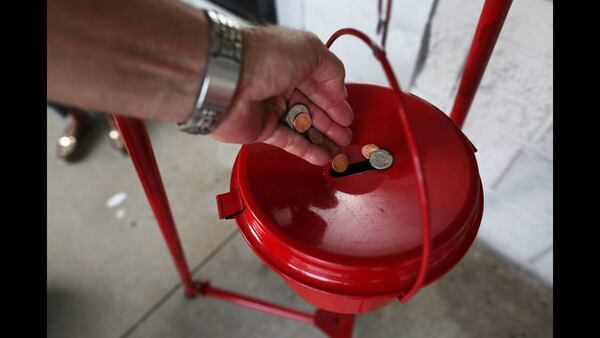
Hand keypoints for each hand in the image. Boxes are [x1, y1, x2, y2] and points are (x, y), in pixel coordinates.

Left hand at [210, 26, 353, 165]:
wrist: (226, 79)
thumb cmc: (263, 58)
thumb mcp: (310, 51)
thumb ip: (331, 70)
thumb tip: (340, 91)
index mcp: (292, 61)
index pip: (320, 83)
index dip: (335, 100)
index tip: (347, 116)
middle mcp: (280, 83)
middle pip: (312, 107)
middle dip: (331, 123)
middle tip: (346, 137)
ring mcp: (270, 107)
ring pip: (301, 126)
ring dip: (321, 139)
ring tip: (339, 151)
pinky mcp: (261, 129)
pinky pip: (288, 141)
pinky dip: (306, 150)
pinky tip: (322, 157)